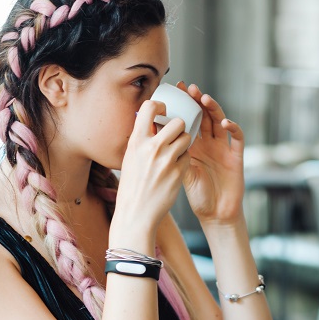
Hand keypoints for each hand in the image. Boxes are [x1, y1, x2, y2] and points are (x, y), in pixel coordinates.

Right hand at [111, 98, 191, 247]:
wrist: (136, 213)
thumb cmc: (132, 187)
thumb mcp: (130, 159)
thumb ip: (142, 140)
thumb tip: (152, 124)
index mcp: (137, 141)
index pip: (150, 108)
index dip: (160, 106)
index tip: (163, 111)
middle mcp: (152, 148)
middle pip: (178, 122)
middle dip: (180, 127)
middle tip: (176, 135)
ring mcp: (166, 160)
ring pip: (187, 138)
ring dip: (184, 143)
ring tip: (176, 152)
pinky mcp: (178, 173)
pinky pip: (188, 157)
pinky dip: (184, 160)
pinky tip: (175, 169)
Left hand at [180, 83, 244, 224]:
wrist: (215, 214)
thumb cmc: (197, 195)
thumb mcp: (180, 172)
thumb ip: (171, 154)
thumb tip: (151, 136)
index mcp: (194, 146)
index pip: (189, 119)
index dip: (184, 104)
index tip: (175, 90)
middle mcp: (209, 144)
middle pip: (205, 116)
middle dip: (198, 101)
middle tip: (190, 88)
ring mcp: (223, 149)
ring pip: (220, 122)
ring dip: (214, 109)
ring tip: (205, 99)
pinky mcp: (236, 157)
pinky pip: (237, 139)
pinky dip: (233, 129)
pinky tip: (225, 123)